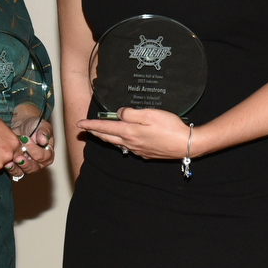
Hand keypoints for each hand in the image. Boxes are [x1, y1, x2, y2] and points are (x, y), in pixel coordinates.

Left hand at [7, 120, 55, 181]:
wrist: (22, 125)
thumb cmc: (35, 125)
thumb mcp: (42, 125)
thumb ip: (44, 132)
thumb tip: (43, 141)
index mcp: (48, 154)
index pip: (43, 156)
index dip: (34, 149)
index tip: (26, 140)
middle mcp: (40, 162)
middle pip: (34, 167)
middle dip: (25, 163)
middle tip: (18, 157)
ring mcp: (29, 165)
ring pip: (24, 171)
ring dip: (17, 168)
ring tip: (10, 162)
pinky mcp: (18, 166)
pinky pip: (15, 171)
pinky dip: (11, 169)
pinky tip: (6, 163)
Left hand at [76, 107, 192, 160]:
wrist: (186, 145)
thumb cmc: (170, 128)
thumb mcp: (150, 114)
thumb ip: (131, 113)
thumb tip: (119, 113)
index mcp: (129, 132)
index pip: (104, 127)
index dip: (91, 125)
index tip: (80, 123)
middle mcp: (130, 143)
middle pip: (107, 137)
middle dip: (95, 132)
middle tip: (85, 128)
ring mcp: (138, 150)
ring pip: (116, 143)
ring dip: (106, 137)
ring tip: (100, 133)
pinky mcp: (146, 153)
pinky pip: (127, 147)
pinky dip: (120, 142)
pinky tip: (122, 140)